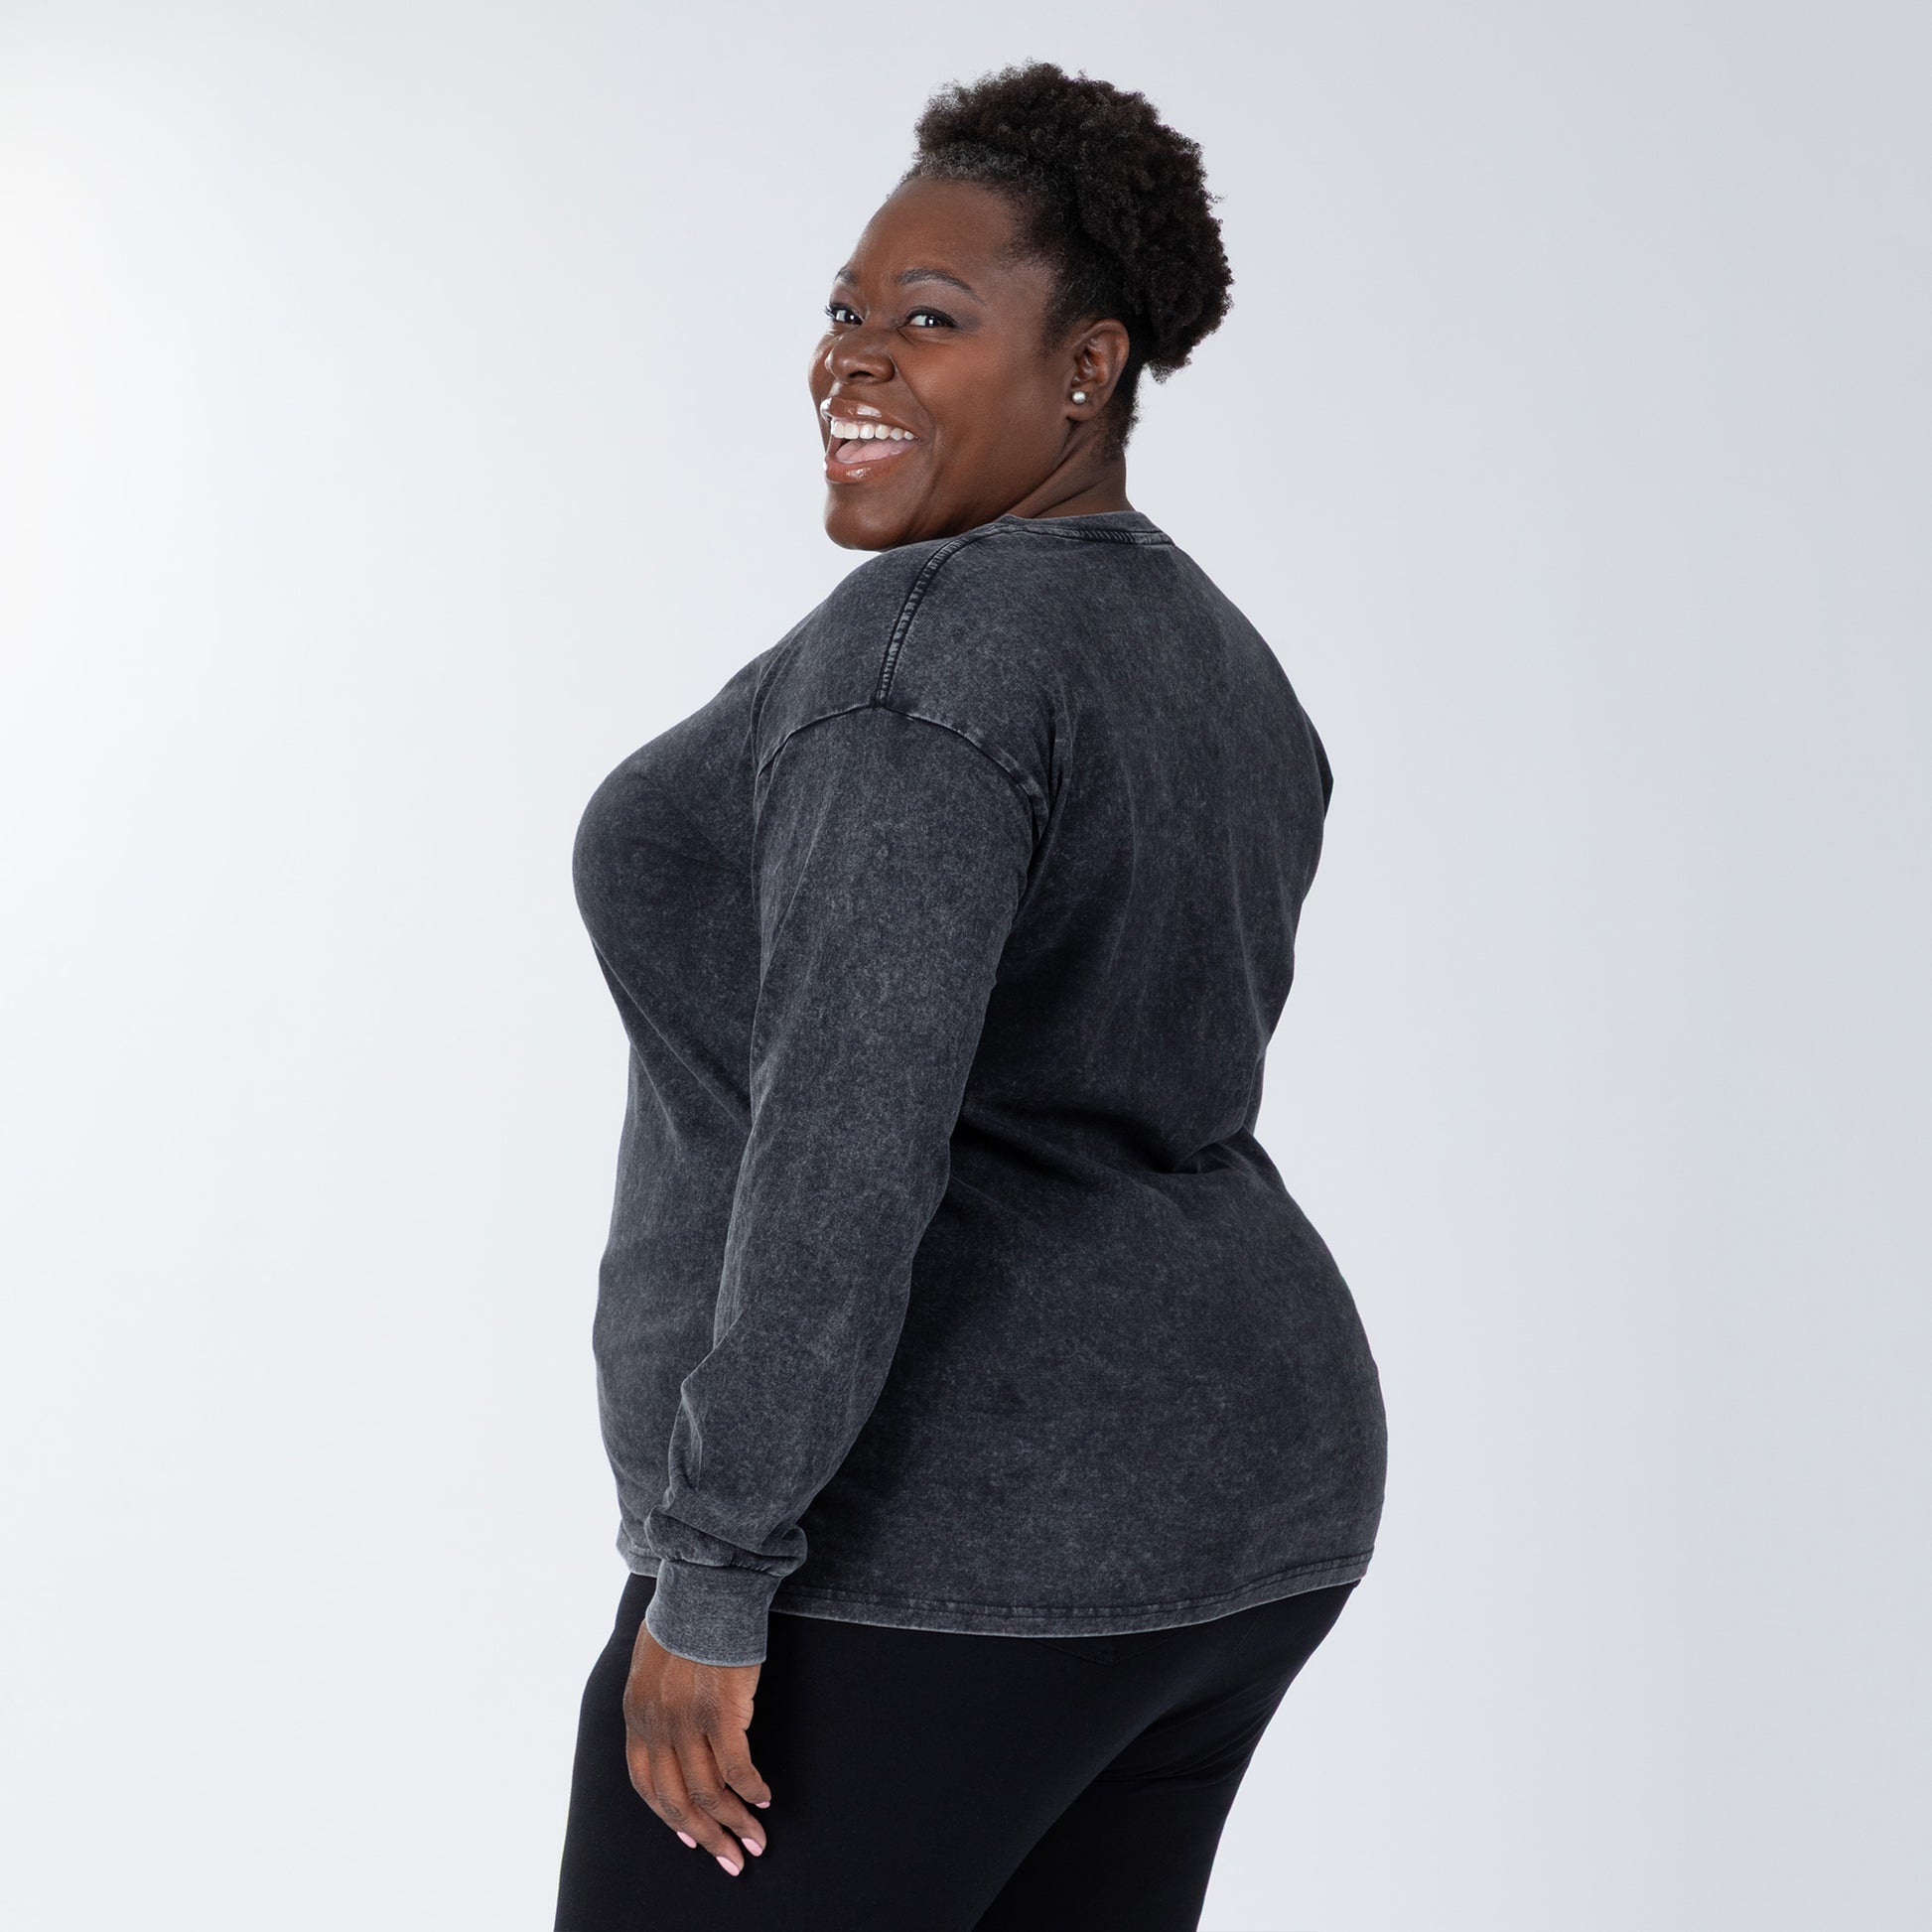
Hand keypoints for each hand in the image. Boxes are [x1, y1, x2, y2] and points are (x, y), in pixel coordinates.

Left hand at [623, 1619, 771, 1876]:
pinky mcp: (721, 1711)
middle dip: (705, 1836)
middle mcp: (657, 1724)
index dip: (668, 1816)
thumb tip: (669, 1727)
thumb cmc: (685, 1617)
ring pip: (708, 1791)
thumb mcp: (650, 1662)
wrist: (707, 1587)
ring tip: (756, 1839)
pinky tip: (764, 1797)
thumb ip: (654, 1699)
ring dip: (734, 1822)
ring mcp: (687, 1720)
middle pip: (676, 1799)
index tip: (690, 1836)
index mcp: (636, 1714)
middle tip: (731, 1858)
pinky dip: (751, 1789)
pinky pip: (737, 1768)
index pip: (645, 1783)